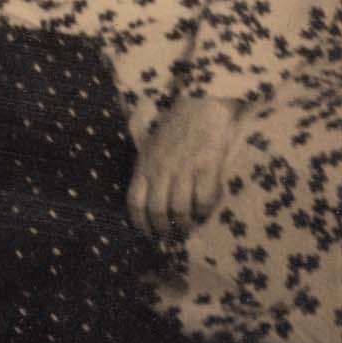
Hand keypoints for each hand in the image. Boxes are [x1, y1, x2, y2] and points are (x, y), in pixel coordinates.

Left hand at [127, 96, 239, 235]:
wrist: (200, 106)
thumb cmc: (174, 129)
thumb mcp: (149, 149)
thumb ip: (146, 172)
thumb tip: (145, 202)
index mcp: (144, 166)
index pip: (134, 202)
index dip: (140, 223)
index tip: (147, 234)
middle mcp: (161, 170)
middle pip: (157, 210)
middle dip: (163, 229)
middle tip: (171, 237)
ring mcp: (184, 169)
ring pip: (179, 210)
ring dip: (185, 225)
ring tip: (189, 227)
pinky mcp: (207, 167)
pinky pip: (204, 199)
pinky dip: (204, 211)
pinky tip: (205, 212)